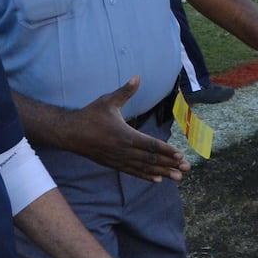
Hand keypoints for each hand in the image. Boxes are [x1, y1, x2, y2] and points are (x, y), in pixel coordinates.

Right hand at [65, 78, 190, 181]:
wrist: (70, 133)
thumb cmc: (90, 115)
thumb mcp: (107, 101)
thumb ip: (125, 91)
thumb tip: (137, 77)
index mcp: (125, 135)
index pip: (151, 145)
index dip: (167, 151)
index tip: (180, 155)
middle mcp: (124, 150)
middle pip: (151, 159)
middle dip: (170, 164)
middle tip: (186, 169)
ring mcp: (119, 159)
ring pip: (144, 168)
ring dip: (162, 172)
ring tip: (177, 178)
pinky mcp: (113, 164)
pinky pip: (133, 172)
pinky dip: (146, 176)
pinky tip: (158, 180)